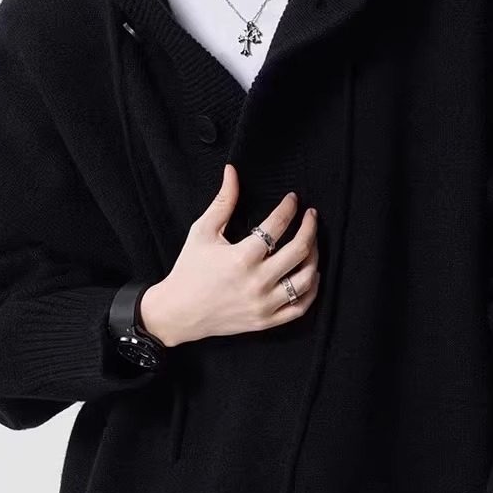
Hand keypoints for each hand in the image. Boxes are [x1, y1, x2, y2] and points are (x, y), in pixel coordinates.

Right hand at [139, 163, 320, 346]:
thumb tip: (232, 171)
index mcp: (242, 257)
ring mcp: (264, 304)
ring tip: (312, 244)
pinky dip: (311, 290)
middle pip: (300, 251)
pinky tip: (311, 274)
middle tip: (311, 216)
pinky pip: (300, 307)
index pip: (277, 226)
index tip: (293, 199)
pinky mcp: (266, 321)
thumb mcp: (202, 231)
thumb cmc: (189, 269)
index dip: (289, 208)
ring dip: (315, 258)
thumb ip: (222, 201)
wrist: (178, 312)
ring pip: (306, 280)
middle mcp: (257, 282)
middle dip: (310, 228)